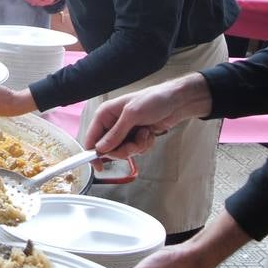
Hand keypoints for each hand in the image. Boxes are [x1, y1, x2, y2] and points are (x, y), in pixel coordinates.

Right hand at [81, 73, 212, 162]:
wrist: (176, 102)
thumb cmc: (153, 100)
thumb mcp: (132, 115)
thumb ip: (116, 133)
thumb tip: (101, 149)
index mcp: (105, 114)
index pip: (91, 138)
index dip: (92, 153)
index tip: (99, 167)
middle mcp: (112, 124)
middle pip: (108, 149)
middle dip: (124, 149)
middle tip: (134, 142)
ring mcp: (125, 132)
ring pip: (123, 151)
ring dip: (137, 146)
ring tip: (145, 133)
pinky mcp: (136, 137)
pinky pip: (135, 150)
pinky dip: (144, 145)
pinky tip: (149, 133)